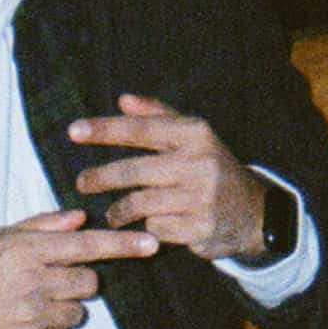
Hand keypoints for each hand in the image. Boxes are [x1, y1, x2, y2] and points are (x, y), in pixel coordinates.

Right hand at [0, 207, 158, 328]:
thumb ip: (41, 227)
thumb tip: (80, 218)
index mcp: (25, 251)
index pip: (86, 246)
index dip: (123, 246)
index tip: (152, 245)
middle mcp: (31, 283)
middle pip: (89, 283)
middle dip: (76, 282)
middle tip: (46, 282)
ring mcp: (31, 317)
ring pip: (77, 313)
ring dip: (61, 310)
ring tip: (27, 306)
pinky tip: (20, 326)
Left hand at [68, 94, 269, 260]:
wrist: (254, 212)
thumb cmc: (211, 167)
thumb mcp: (193, 136)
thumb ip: (158, 116)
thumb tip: (123, 100)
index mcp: (195, 134)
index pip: (141, 129)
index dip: (104, 130)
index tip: (73, 131)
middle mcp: (199, 163)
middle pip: (133, 170)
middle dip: (100, 178)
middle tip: (82, 183)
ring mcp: (200, 197)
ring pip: (139, 203)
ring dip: (118, 211)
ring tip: (111, 214)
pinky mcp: (199, 228)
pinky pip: (155, 228)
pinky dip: (146, 228)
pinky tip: (146, 227)